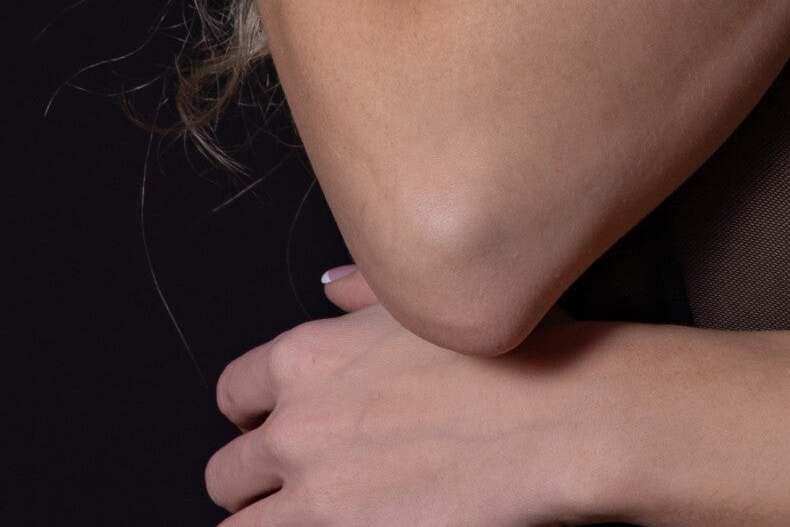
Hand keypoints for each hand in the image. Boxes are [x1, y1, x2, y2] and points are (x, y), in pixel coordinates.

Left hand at [206, 282, 635, 523]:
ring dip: (272, 523)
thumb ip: (363, 290)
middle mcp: (298, 429)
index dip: (255, 413)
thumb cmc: (512, 352)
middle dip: (255, 481)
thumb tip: (333, 286)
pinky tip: (352, 525)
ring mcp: (317, 499)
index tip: (276, 425)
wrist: (562, 418)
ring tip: (316, 516)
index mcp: (308, 358)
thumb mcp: (429, 301)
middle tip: (299, 483)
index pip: (235, 394)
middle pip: (227, 474)